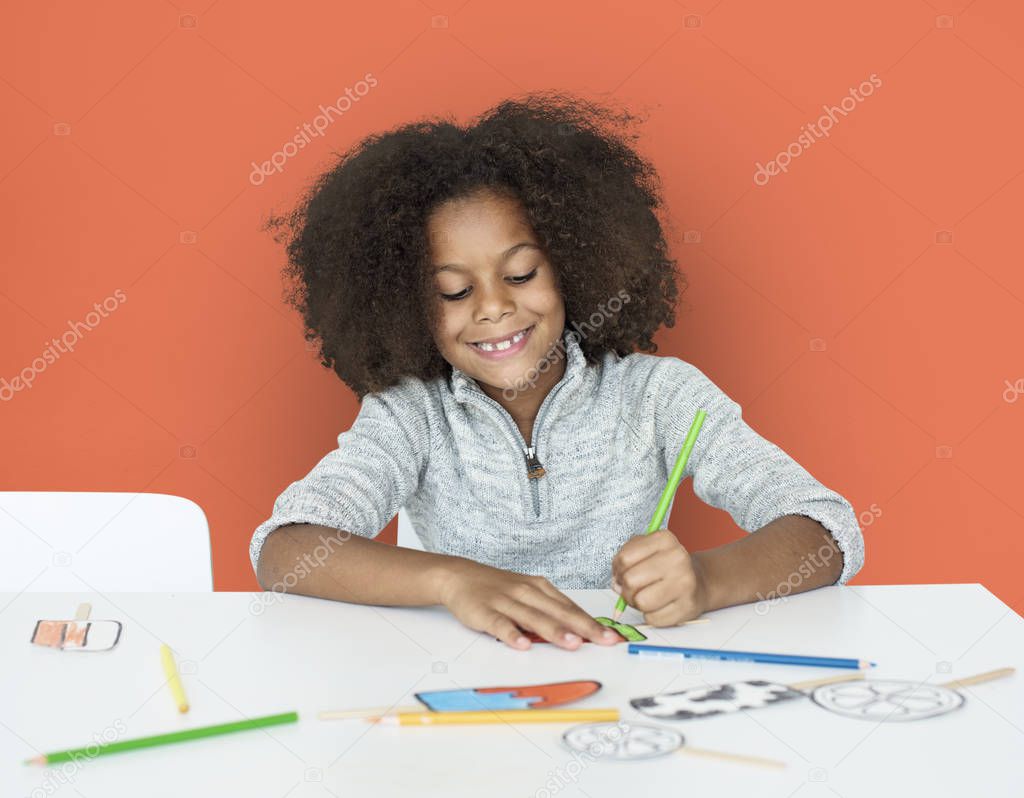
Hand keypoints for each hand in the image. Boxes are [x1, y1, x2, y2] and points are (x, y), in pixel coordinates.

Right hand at [437, 559, 621, 650]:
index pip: (570, 608)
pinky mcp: (484, 612)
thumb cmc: (498, 588)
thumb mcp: (528, 592)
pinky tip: (522, 645)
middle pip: (558, 612)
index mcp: (540, 588)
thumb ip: (550, 610)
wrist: (460, 576)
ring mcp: (505, 602)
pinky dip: (511, 634)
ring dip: (554, 631)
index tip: (611, 636)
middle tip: (604, 640)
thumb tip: (578, 630)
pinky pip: (500, 624)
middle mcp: (527, 592)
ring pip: (533, 618)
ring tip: (573, 644)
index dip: (592, 623)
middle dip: (583, 627)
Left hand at [611, 529, 707, 625]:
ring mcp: (685, 583)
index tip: (625, 573)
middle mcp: (677, 558)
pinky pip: (653, 619)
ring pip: (641, 602)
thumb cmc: (666, 566)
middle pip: (630, 580)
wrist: (699, 581)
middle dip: (626, 589)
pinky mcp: (687, 606)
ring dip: (638, 604)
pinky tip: (660, 606)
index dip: (618, 570)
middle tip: (634, 589)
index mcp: (664, 539)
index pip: (624, 559)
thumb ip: (625, 559)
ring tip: (647, 597)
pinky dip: (651, 616)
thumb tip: (616, 583)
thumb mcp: (646, 549)